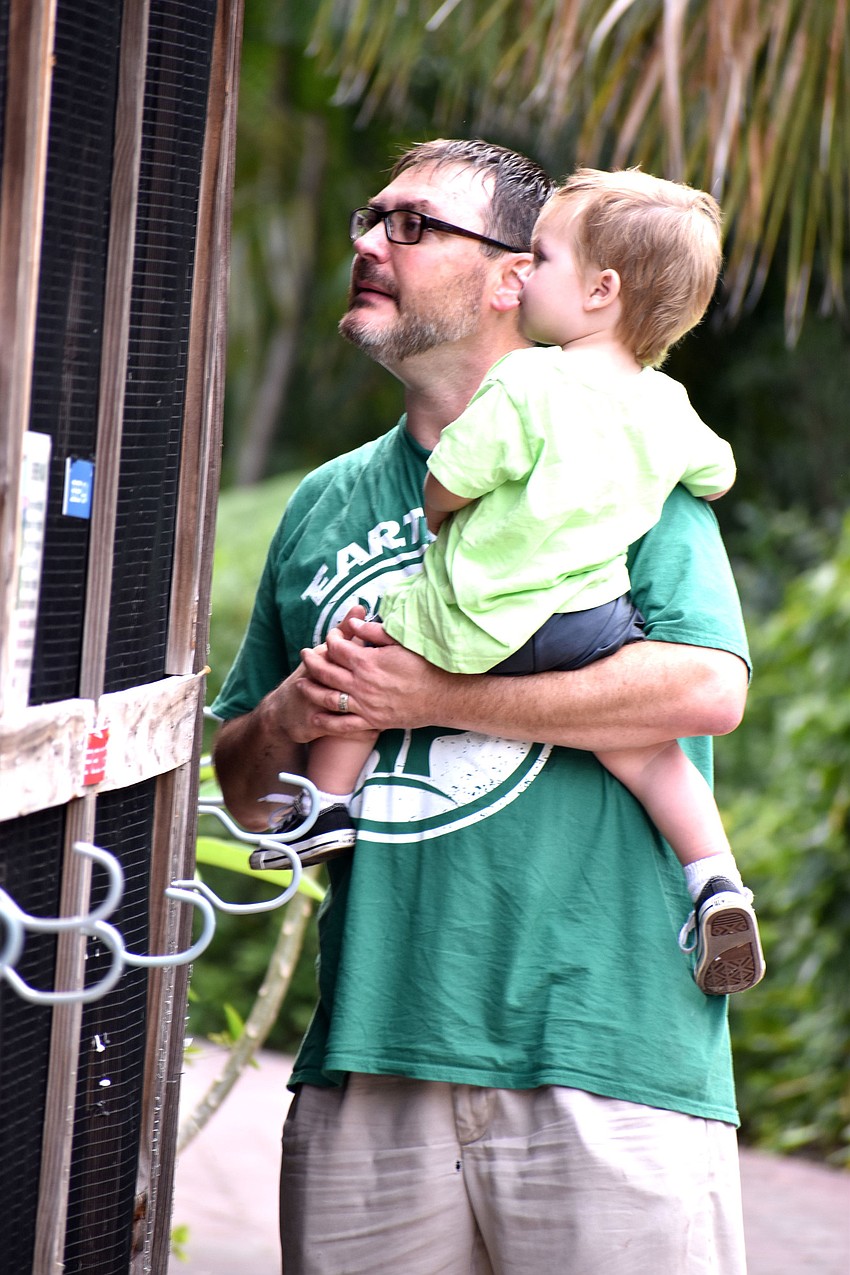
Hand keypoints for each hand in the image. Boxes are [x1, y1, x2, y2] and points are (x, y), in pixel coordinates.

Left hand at [299, 615, 452, 733]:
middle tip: (304, 655)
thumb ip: (374, 632)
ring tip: (300, 684)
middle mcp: (361, 684)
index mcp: (368, 661)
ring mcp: (364, 704)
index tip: (332, 636)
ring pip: (327, 698)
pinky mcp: (372, 721)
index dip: (331, 639)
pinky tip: (315, 718)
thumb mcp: (401, 643)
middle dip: (311, 661)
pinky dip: (326, 722)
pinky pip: (343, 724)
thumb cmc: (425, 667)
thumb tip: (353, 624)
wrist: (442, 697)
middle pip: (326, 671)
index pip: (338, 647)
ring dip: (310, 690)